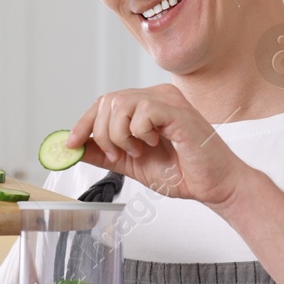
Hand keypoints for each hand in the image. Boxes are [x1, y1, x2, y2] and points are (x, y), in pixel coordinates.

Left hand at [66, 84, 255, 207]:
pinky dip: (139, 133)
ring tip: (138, 152)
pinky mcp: (178, 112)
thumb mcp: (132, 164)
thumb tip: (76, 148)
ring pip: (120, 104)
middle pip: (108, 101)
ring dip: (119, 135)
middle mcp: (157, 96)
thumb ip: (105, 153)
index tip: (70, 144)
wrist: (213, 186)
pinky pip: (141, 112)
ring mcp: (168, 101)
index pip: (105, 102)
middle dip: (103, 134)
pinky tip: (155, 144)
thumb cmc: (183, 173)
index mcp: (147, 105)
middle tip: (117, 156)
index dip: (84, 123)